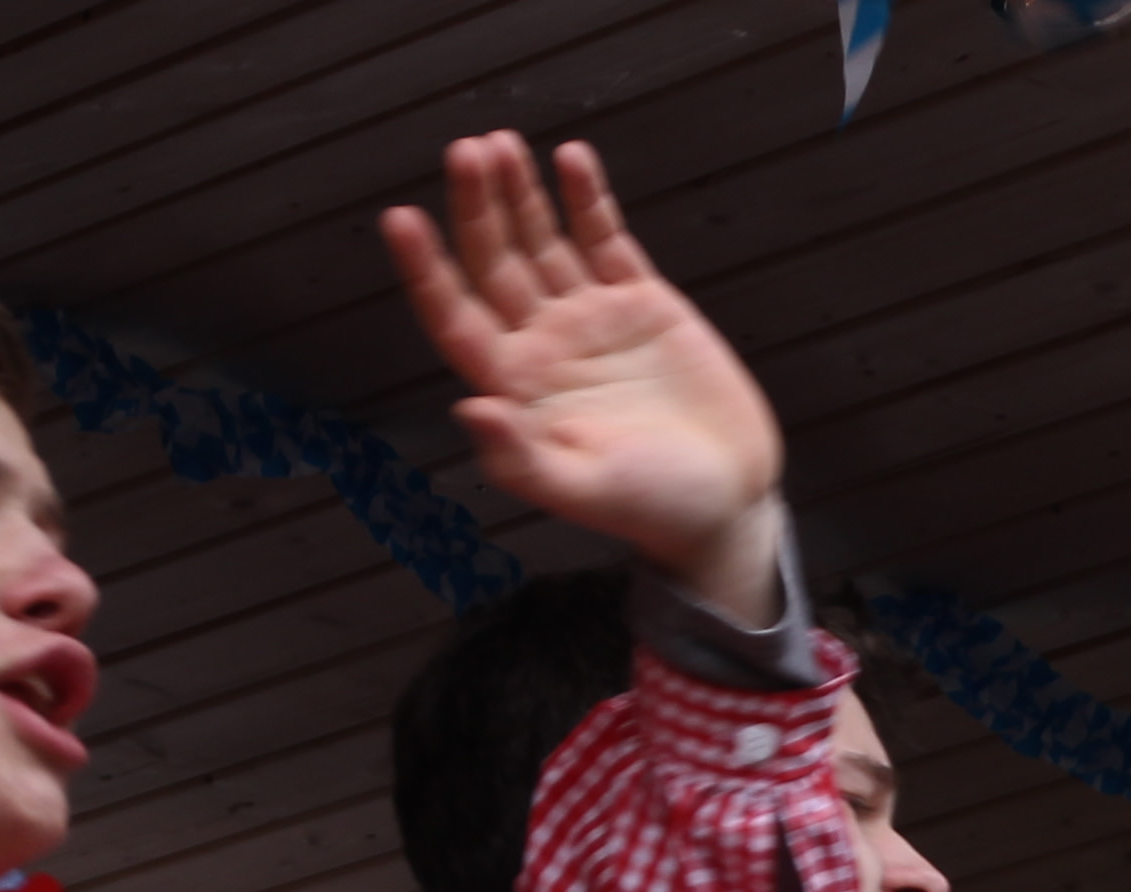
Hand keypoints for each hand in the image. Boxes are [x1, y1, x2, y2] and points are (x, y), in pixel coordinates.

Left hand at [384, 135, 784, 616]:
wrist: (729, 501)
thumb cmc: (653, 509)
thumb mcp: (585, 492)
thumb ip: (521, 461)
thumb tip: (470, 409)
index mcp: (516, 386)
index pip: (454, 315)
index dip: (426, 269)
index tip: (401, 218)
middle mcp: (544, 343)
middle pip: (494, 260)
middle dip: (478, 206)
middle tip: (468, 151)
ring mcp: (591, 318)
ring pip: (543, 239)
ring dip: (520, 192)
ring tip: (499, 143)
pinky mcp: (642, 303)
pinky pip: (606, 239)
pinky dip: (588, 199)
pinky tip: (571, 159)